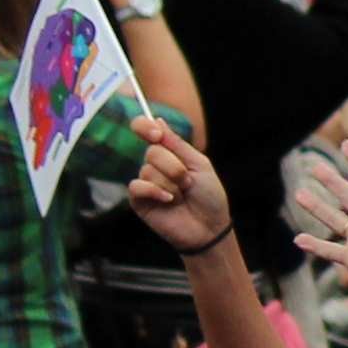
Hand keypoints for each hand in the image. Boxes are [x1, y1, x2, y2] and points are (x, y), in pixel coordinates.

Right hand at [126, 128, 236, 258]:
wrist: (210, 227)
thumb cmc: (209, 196)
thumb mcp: (199, 164)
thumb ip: (177, 144)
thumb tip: (158, 120)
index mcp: (169, 153)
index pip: (146, 131)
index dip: (145, 127)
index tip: (155, 134)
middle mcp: (155, 165)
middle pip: (153, 152)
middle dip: (175, 167)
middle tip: (188, 183)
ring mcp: (146, 182)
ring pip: (148, 170)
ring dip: (171, 184)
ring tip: (182, 196)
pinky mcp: (139, 200)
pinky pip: (137, 186)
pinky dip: (155, 192)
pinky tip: (169, 201)